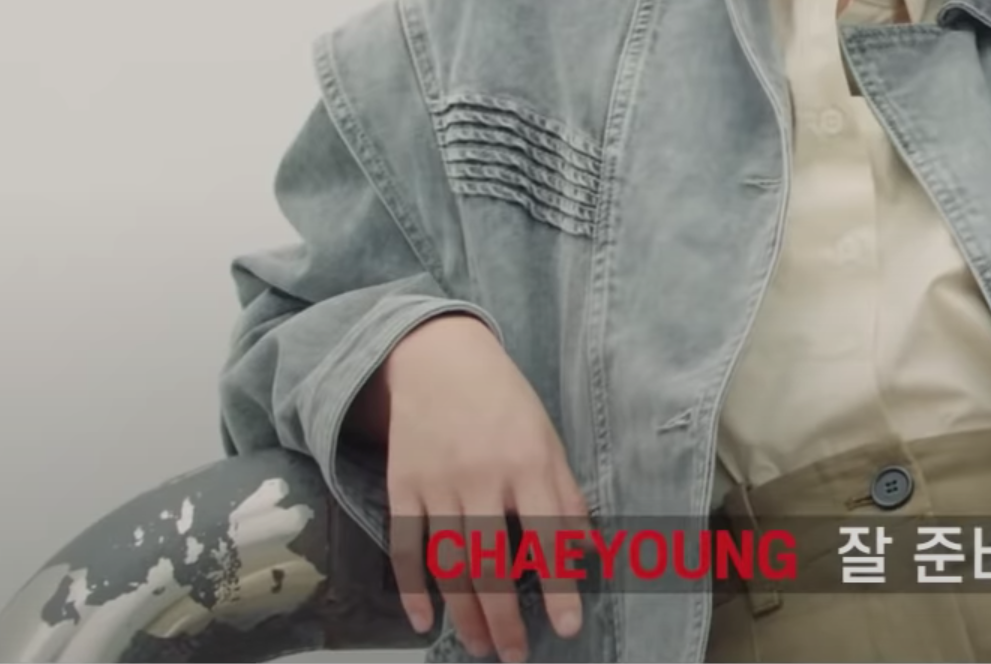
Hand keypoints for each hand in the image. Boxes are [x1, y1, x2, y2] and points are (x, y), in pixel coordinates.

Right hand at [383, 314, 590, 662]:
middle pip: (491, 562)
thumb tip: (589, 551)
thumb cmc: (503, 400)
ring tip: (481, 647)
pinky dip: (413, 588)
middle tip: (515, 657)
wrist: (436, 356)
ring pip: (450, 563)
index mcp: (528, 461)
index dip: (560, 585)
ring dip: (466, 614)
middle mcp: (482, 476)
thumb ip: (565, 494)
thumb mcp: (546, 436)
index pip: (548, 535)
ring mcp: (437, 482)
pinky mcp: (401, 485)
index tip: (568, 627)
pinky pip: (405, 546)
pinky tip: (426, 621)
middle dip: (505, 618)